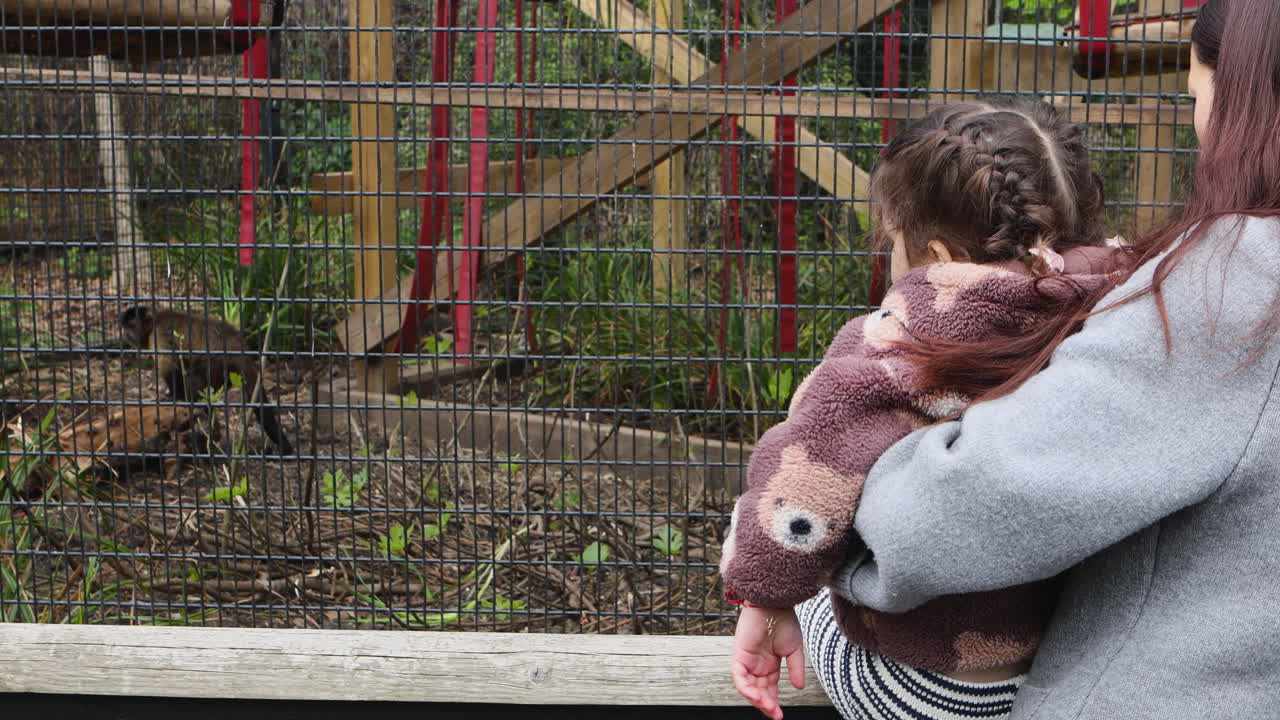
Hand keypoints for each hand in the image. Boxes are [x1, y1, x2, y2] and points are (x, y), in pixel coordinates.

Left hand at [731, 605, 804, 719]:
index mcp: (769, 664)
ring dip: (757, 700)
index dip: (773, 702)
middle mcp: (757, 665)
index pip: (769, 688)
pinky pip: (739, 677)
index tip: (780, 715)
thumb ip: (795, 669)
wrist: (775, 604)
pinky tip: (757, 696)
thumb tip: (799, 687)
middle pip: (758, 691)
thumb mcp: (794, 649)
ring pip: (748, 687)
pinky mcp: (740, 655)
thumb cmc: (784, 620)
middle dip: (766, 704)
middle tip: (775, 714)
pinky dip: (746, 689)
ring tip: (768, 707)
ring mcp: (747, 660)